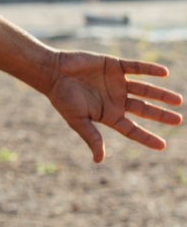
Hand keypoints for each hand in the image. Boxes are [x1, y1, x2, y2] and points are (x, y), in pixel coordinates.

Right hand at [45, 49, 182, 162]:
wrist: (53, 72)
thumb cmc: (62, 98)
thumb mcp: (77, 121)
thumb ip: (91, 137)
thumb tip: (99, 160)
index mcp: (108, 115)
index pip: (131, 129)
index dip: (147, 137)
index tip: (163, 146)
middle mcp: (116, 100)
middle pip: (143, 109)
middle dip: (160, 114)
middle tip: (178, 119)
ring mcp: (117, 83)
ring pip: (144, 89)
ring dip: (161, 94)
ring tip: (178, 100)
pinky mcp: (115, 66)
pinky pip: (136, 68)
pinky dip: (150, 69)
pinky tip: (164, 72)